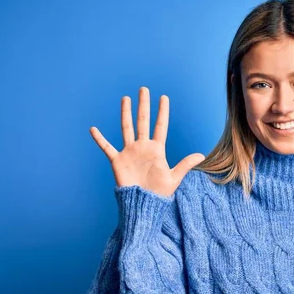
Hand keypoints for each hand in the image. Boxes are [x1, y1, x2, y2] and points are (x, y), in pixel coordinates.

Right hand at [90, 86, 204, 197]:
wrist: (143, 204)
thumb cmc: (159, 193)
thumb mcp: (174, 178)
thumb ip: (185, 164)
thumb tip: (201, 155)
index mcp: (157, 150)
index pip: (160, 126)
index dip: (162, 112)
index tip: (164, 98)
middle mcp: (142, 147)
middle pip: (143, 121)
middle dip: (144, 105)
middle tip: (144, 89)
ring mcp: (129, 152)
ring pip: (127, 128)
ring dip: (126, 113)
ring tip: (125, 98)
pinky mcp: (118, 161)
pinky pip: (107, 147)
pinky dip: (100, 139)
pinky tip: (93, 129)